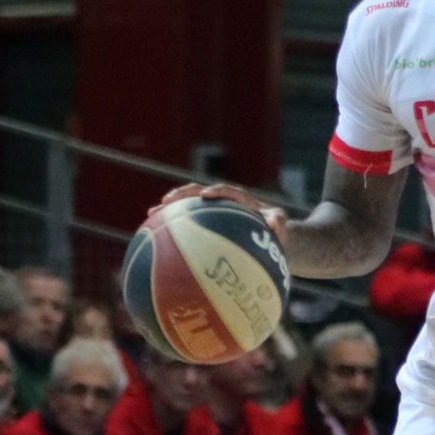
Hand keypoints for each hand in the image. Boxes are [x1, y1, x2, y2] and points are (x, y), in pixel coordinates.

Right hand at [157, 180, 289, 248]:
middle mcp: (224, 204)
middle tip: (165, 201)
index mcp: (241, 200)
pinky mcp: (208, 226)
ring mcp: (214, 215)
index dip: (216, 190)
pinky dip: (174, 233)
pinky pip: (189, 229)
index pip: (227, 191)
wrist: (274, 238)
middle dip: (182, 195)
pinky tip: (157, 244)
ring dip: (170, 212)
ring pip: (189, 210)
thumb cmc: (279, 232)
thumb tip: (274, 223)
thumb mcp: (284, 227)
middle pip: (198, 194)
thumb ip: (280, 223)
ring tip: (150, 216)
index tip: (205, 195)